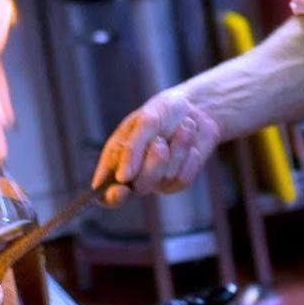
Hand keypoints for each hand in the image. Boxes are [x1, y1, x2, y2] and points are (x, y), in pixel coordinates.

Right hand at [92, 90, 220, 204]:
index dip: (111, 197)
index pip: (106, 192)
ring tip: (182, 129)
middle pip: (139, 187)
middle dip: (153, 162)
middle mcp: (134, 175)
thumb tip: (122, 178)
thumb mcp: (145, 121)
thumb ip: (132, 148)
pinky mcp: (178, 181)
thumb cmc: (164, 111)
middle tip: (160, 141)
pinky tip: (190, 144)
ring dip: (176, 151)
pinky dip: (188, 157)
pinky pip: (182, 179)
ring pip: (164, 179)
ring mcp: (157, 180)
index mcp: (116, 160)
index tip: (121, 189)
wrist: (197, 107)